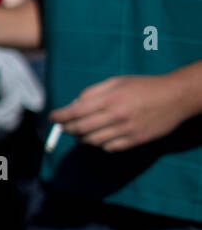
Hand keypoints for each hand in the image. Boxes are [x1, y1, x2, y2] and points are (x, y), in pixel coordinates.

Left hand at [50, 74, 188, 152]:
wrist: (175, 97)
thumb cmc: (144, 86)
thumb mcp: (117, 81)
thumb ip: (93, 92)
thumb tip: (74, 104)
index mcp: (110, 99)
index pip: (75, 112)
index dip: (60, 116)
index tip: (53, 118)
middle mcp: (116, 116)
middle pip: (81, 128)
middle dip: (68, 129)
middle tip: (64, 127)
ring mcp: (126, 130)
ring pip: (93, 141)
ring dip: (82, 138)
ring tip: (80, 132)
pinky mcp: (135, 141)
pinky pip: (109, 148)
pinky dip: (100, 144)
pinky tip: (100, 137)